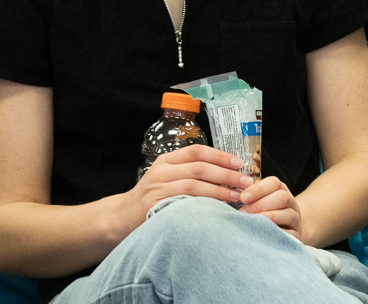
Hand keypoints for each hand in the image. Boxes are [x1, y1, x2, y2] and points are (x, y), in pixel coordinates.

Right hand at [125, 144, 250, 223]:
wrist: (122, 215)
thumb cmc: (153, 196)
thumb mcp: (168, 176)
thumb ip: (190, 171)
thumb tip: (228, 171)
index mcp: (166, 160)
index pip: (197, 151)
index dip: (220, 156)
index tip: (239, 163)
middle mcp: (161, 171)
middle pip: (199, 168)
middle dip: (226, 175)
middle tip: (245, 182)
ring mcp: (157, 189)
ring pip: (194, 186)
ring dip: (219, 191)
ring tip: (237, 196)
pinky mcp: (155, 207)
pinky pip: (184, 204)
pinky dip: (203, 206)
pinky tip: (217, 209)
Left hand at [238, 176, 306, 240]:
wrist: (284, 230)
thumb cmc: (262, 214)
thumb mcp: (257, 202)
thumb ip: (247, 199)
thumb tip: (226, 199)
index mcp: (280, 190)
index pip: (274, 183)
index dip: (258, 189)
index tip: (243, 197)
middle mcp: (291, 203)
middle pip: (282, 197)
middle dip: (260, 204)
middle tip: (243, 212)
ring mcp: (295, 219)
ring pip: (288, 214)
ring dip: (268, 217)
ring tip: (251, 223)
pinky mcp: (296, 235)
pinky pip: (291, 234)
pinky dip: (277, 234)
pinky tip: (263, 235)